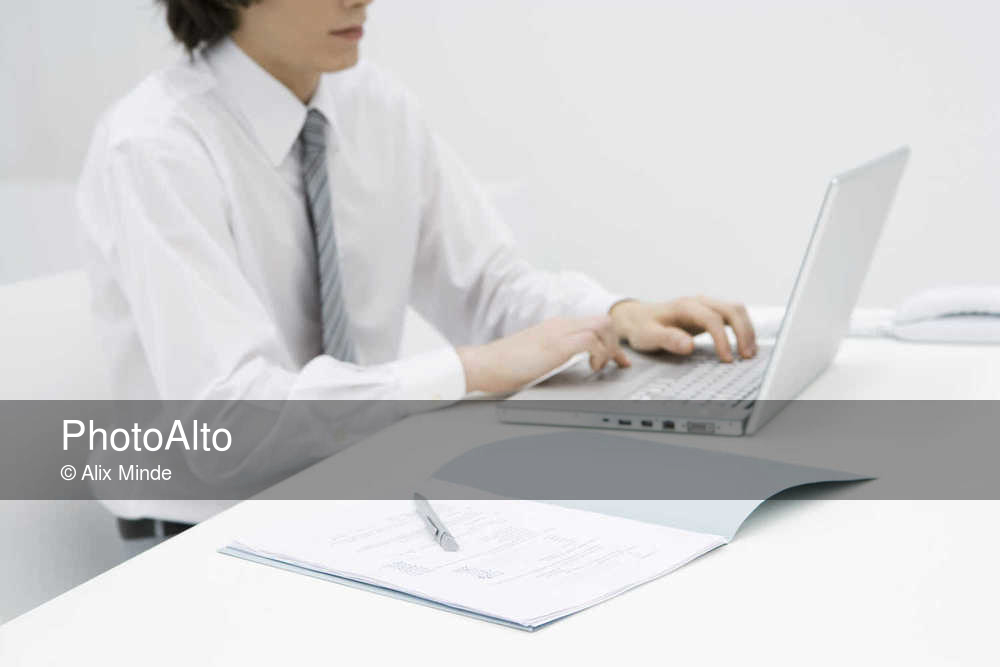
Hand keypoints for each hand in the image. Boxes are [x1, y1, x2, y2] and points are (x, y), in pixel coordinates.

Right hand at [457, 316, 630, 393]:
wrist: (483, 363)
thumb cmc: (503, 363)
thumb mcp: (535, 353)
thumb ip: (552, 352)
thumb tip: (565, 361)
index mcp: (556, 326)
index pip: (594, 323)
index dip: (611, 341)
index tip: (617, 359)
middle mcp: (560, 325)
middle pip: (604, 321)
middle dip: (615, 343)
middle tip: (615, 364)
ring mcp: (558, 332)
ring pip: (602, 326)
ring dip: (608, 348)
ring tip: (599, 366)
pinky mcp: (555, 345)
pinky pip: (590, 340)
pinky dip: (598, 354)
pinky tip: (590, 367)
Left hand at [609, 296, 756, 361]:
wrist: (636, 317)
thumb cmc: (641, 327)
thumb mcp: (648, 335)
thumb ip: (667, 339)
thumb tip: (689, 345)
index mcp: (684, 306)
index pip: (712, 319)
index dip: (723, 339)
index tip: (727, 359)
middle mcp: (698, 302)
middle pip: (731, 309)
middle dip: (744, 332)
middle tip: (747, 356)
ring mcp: (705, 305)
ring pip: (736, 310)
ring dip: (747, 330)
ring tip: (749, 353)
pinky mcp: (709, 312)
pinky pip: (733, 316)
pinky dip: (743, 329)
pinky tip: (744, 345)